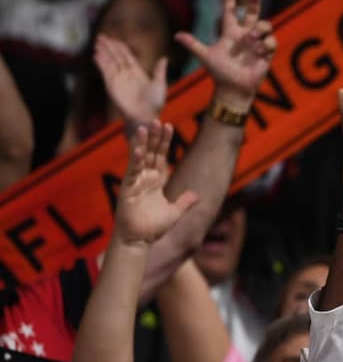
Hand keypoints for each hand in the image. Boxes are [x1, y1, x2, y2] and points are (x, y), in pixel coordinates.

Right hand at [95, 35, 165, 126]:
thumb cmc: (155, 104)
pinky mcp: (112, 86)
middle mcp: (126, 75)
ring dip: (103, 52)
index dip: (120, 47)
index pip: (127, 56)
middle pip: (116, 57)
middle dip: (109, 47)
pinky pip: (105, 72)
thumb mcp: (160, 84)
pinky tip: (97, 55)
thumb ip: (159, 71)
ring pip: (109, 62)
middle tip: (101, 36)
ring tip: (97, 43)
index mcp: (138, 73)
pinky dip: (101, 63)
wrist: (146, 117)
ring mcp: (118, 80)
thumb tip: (164, 57)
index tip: (114, 39)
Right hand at [115, 121, 197, 245]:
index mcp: (156, 181)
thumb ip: (184, 202)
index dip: (165, 142)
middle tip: (158, 120)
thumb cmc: (154, 228)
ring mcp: (136, 182)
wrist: (139, 240)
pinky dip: (135, 160)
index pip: (161, 157)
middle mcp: (145, 178)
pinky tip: (139, 149)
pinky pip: (132, 172)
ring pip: (140, 158)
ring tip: (146, 127)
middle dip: (155, 137)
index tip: (169, 126)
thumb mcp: (175, 213)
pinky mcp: (128, 189)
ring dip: (143, 143)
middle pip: (151, 153)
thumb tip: (196, 195)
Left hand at [176, 0, 276, 111]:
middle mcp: (244, 36)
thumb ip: (193, 44)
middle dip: (254, 1)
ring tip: (252, 38)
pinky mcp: (267, 53)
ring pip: (265, 26)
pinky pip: (272, 42)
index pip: (230, 13)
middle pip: (252, 14)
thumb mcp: (206, 56)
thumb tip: (175, 36)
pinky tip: (259, 51)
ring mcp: (257, 44)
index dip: (229, 1)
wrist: (234, 89)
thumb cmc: (219, 73)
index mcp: (230, 33)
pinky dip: (267, 44)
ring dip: (260, 29)